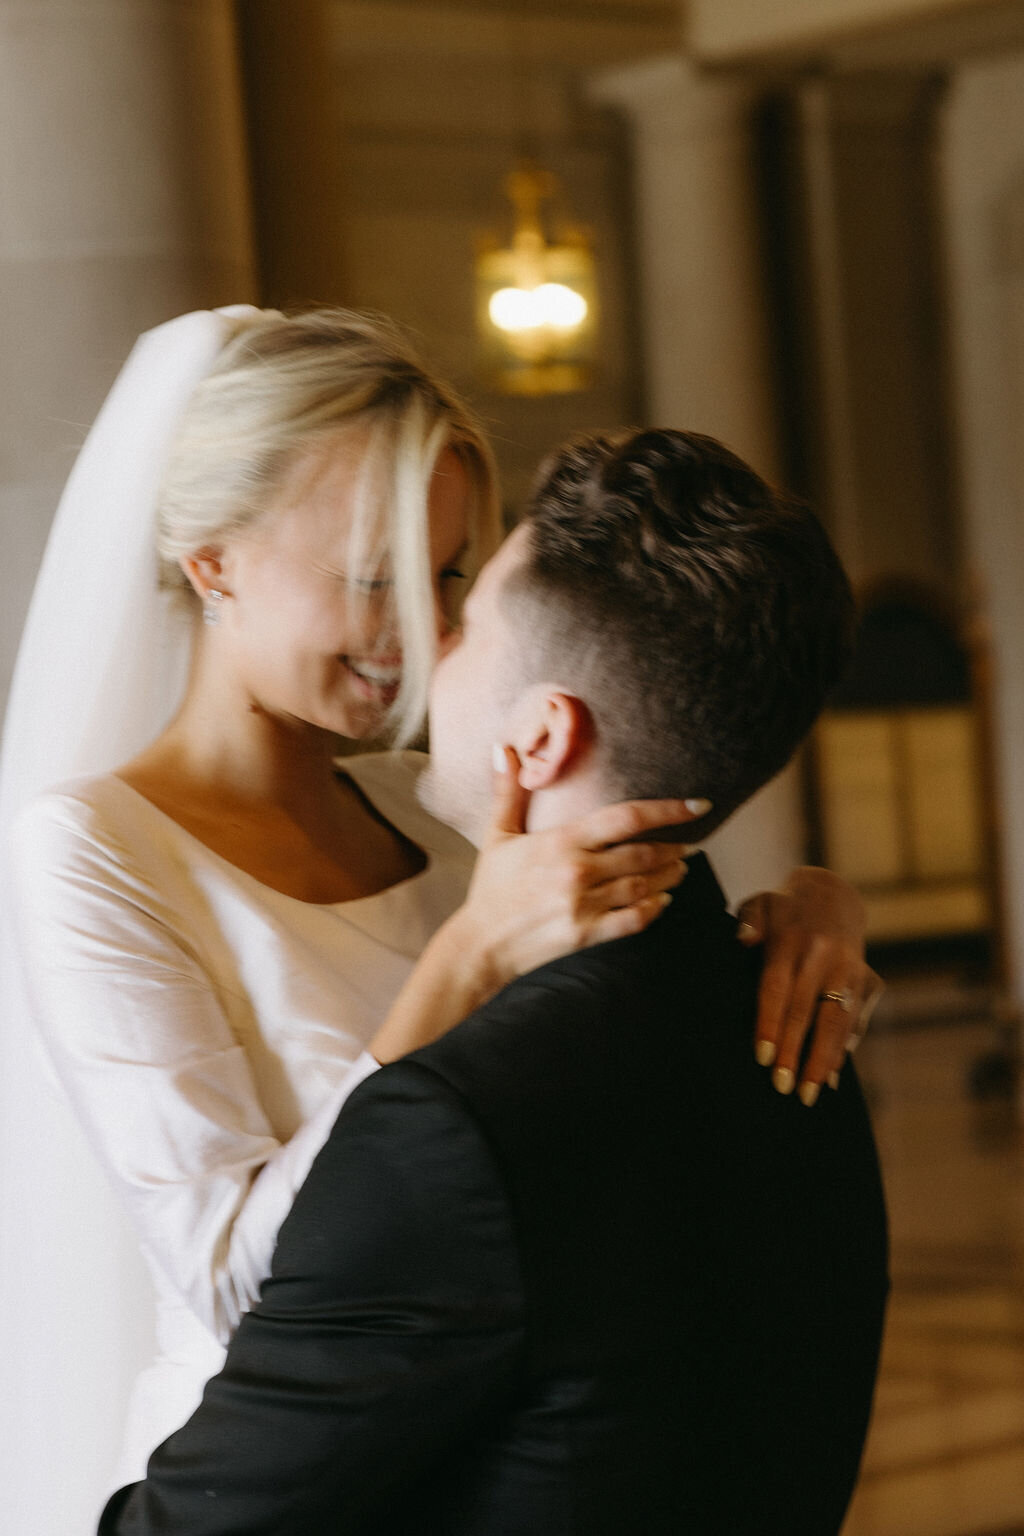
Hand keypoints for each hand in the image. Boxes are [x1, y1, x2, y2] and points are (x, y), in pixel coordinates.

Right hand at [460, 747, 704, 995]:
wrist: (481, 944)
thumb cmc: (491, 888)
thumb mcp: (498, 835)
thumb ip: (509, 791)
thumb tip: (504, 749)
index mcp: (562, 841)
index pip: (627, 817)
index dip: (668, 809)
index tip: (698, 805)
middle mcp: (578, 871)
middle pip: (644, 853)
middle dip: (673, 848)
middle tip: (688, 843)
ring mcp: (585, 905)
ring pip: (644, 886)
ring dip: (669, 876)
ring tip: (680, 868)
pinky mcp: (587, 935)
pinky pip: (634, 919)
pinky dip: (655, 908)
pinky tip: (663, 900)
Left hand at [737, 867, 882, 1105]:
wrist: (834, 896)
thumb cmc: (783, 909)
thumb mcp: (760, 904)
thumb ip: (748, 921)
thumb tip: (744, 941)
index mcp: (791, 938)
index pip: (778, 987)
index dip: (771, 1023)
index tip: (763, 1058)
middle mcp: (824, 955)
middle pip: (807, 1010)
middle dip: (796, 1052)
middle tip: (782, 1087)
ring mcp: (850, 969)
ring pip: (836, 1020)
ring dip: (823, 1059)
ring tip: (809, 1094)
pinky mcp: (868, 980)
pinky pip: (856, 1020)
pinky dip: (844, 1049)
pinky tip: (830, 1077)